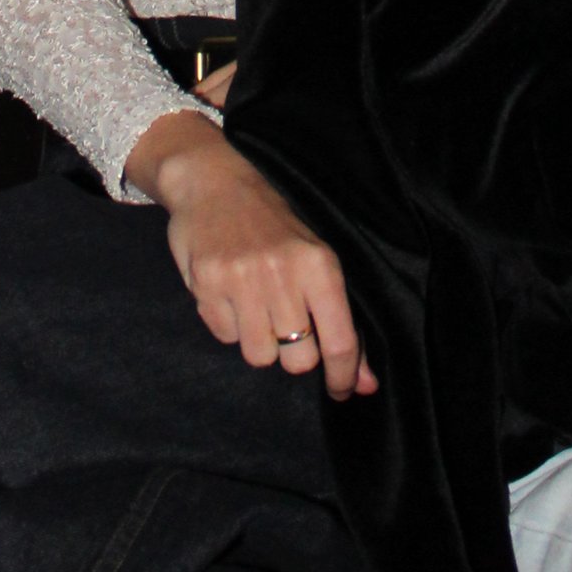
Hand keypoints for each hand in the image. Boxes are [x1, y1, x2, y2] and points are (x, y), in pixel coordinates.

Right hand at [129, 114, 375, 400]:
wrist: (213, 181)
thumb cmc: (274, 226)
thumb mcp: (315, 260)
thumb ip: (340, 322)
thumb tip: (364, 384)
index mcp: (320, 265)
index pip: (340, 341)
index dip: (343, 376)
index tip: (342, 391)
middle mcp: (284, 273)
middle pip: (299, 359)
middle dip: (294, 352)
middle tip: (286, 324)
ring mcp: (242, 280)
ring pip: (260, 355)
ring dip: (259, 340)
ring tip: (255, 305)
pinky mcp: (206, 284)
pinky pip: (224, 336)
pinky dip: (229, 324)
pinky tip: (229, 292)